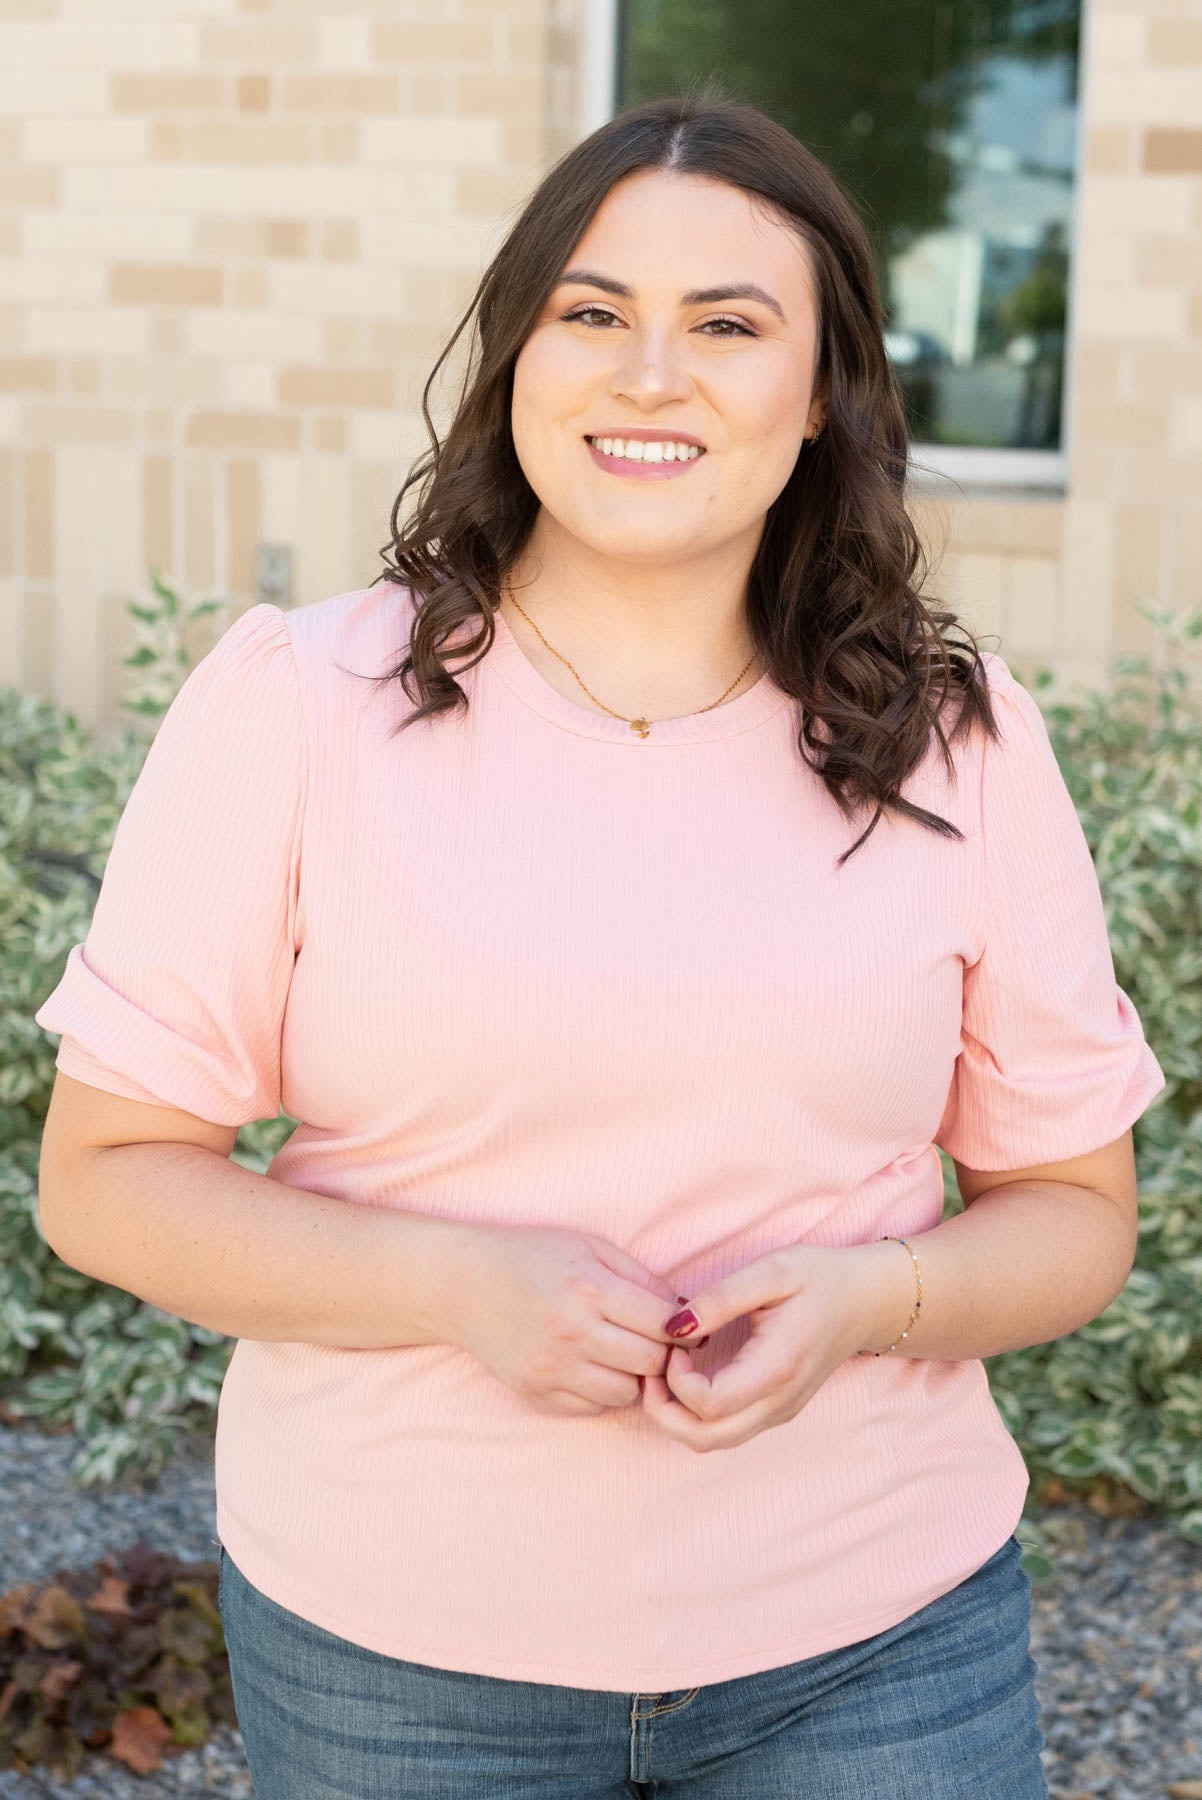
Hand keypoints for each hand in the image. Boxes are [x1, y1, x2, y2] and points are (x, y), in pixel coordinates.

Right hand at [447, 1224, 690, 1416]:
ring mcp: (551, 1368)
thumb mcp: (590, 1247)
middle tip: (656, 1341)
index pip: (663, 1325)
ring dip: (633, 1376)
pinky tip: (591, 1364)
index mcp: (588, 1288)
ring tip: (620, 1352)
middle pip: (651, 1363)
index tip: (685, 1327)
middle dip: (662, 1354)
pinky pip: (594, 1408)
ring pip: (626, 1393)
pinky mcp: (536, 1393)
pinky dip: (602, 1391)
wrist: (462, 1283)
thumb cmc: (532, 1256)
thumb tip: (687, 1315)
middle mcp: (570, 1332)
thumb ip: (642, 1279)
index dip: (685, 1329)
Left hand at [641, 1244, 885, 1452]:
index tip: (673, 1343)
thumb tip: (673, 1326)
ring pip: (713, 1442)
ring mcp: (779, 1412)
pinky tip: (687, 1378)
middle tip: (651, 1368)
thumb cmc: (819, 1279)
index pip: (710, 1404)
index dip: (676, 1381)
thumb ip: (720, 1299)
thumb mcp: (771, 1271)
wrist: (865, 1301)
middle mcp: (779, 1402)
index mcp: (778, 1367)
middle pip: (704, 1439)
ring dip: (676, 1418)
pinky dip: (696, 1416)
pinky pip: (726, 1431)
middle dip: (663, 1412)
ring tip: (664, 1373)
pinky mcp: (776, 1412)